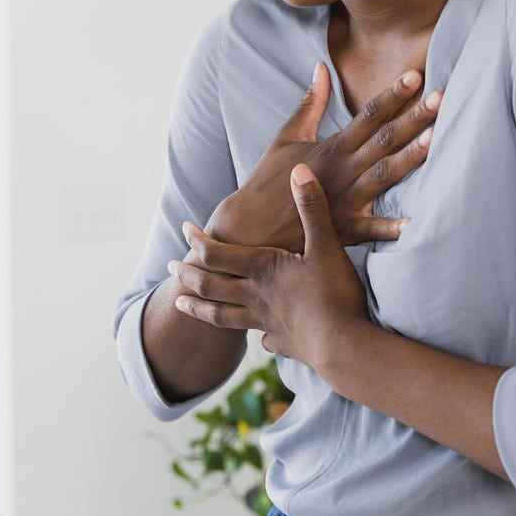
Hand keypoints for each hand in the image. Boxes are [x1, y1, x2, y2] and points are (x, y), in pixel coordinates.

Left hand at [170, 164, 367, 373]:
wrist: (344, 346)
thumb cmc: (334, 293)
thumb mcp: (326, 245)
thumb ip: (312, 208)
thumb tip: (299, 170)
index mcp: (262, 269)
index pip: (216, 253)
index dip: (197, 240)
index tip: (185, 228)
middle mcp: (256, 297)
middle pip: (210, 286)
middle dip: (188, 274)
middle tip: (171, 267)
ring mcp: (267, 323)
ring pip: (222, 316)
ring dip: (198, 308)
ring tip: (180, 304)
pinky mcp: (284, 343)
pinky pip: (264, 338)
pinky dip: (258, 335)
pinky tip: (260, 337)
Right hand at [207, 61, 441, 252]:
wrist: (248, 226)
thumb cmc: (269, 179)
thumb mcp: (286, 136)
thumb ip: (310, 103)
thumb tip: (322, 68)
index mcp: (332, 147)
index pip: (368, 115)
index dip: (393, 95)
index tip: (416, 76)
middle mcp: (342, 170)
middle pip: (384, 140)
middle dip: (414, 118)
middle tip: (443, 98)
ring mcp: (343, 200)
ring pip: (384, 175)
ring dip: (411, 158)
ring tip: (438, 140)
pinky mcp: (342, 230)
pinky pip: (370, 230)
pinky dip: (390, 228)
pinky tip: (414, 224)